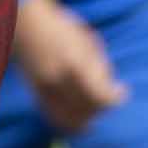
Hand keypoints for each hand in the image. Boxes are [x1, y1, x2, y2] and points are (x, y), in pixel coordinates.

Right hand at [16, 0, 124, 132]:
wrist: (26, 26)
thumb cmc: (62, 29)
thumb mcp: (88, 42)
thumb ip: (100, 67)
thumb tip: (111, 90)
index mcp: (75, 65)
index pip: (101, 98)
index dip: (116, 98)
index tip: (122, 90)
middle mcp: (58, 81)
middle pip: (88, 111)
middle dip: (103, 107)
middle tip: (108, 95)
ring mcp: (44, 90)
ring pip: (71, 121)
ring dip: (86, 118)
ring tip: (94, 105)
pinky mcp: (36, 94)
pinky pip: (55, 117)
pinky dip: (70, 119)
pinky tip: (80, 111)